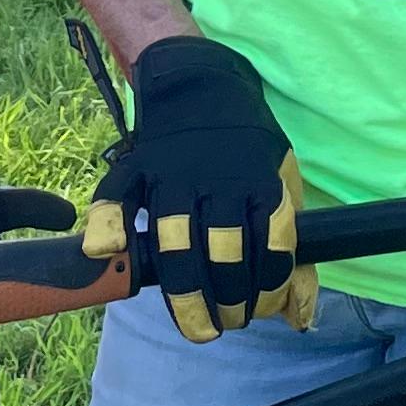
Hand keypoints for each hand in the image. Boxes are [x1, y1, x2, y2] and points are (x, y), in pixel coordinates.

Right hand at [78, 32, 314, 339]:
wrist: (204, 83)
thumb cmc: (249, 152)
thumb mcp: (284, 189)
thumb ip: (295, 254)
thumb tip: (299, 319)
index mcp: (261, 185)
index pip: (270, 251)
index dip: (267, 292)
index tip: (259, 311)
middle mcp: (218, 182)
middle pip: (222, 255)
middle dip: (228, 302)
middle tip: (226, 322)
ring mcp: (175, 174)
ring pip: (176, 241)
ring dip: (185, 293)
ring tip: (196, 322)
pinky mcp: (138, 166)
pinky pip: (116, 197)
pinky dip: (106, 226)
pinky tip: (106, 254)